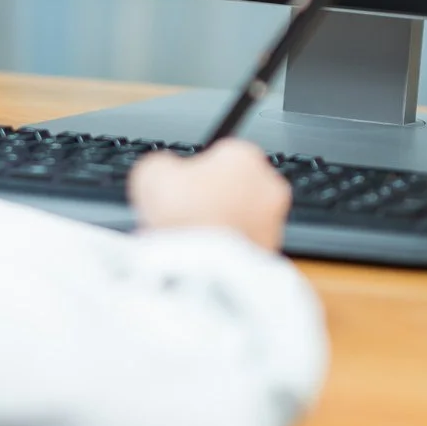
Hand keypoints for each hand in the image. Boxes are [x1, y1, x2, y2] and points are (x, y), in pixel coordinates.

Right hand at [128, 138, 291, 251]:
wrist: (206, 271)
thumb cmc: (184, 216)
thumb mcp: (152, 174)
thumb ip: (161, 165)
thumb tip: (164, 171)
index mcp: (244, 156)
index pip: (221, 154)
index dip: (195, 171)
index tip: (179, 187)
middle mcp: (267, 185)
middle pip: (235, 186)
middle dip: (213, 198)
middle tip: (183, 215)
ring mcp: (274, 221)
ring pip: (242, 217)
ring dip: (222, 225)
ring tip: (191, 240)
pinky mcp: (272, 253)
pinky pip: (244, 244)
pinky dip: (228, 250)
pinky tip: (206, 258)